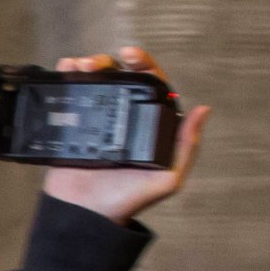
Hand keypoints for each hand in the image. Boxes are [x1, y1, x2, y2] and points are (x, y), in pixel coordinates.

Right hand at [38, 47, 211, 224]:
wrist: (86, 215)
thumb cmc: (128, 200)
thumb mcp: (167, 178)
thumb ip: (186, 146)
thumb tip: (203, 110)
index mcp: (148, 124)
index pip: (151, 84)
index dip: (143, 64)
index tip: (130, 56)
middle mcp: (124, 118)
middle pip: (119, 78)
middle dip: (108, 62)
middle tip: (97, 63)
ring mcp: (97, 120)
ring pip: (95, 83)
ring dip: (87, 67)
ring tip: (78, 66)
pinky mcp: (73, 126)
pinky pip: (71, 96)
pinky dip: (67, 78)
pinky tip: (66, 71)